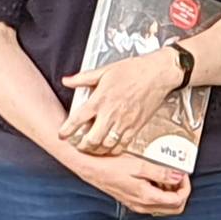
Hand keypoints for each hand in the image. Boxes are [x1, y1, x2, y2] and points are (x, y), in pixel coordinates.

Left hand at [61, 48, 184, 156]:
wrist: (158, 74)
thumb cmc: (133, 70)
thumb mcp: (105, 70)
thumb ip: (83, 78)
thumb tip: (67, 80)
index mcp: (100, 99)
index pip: (78, 119)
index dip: (67, 130)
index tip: (62, 135)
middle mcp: (111, 113)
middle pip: (92, 139)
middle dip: (82, 146)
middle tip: (79, 145)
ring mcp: (124, 122)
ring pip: (106, 145)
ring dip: (97, 150)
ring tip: (93, 148)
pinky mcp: (136, 126)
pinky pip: (122, 145)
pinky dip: (113, 149)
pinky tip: (109, 147)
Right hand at [68, 150, 190, 215]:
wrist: (91, 170)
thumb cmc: (112, 166)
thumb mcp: (139, 165)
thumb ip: (161, 172)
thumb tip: (179, 176)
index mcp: (147, 197)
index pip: (178, 200)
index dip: (185, 187)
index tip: (183, 174)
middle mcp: (144, 206)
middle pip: (174, 208)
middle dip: (181, 192)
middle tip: (178, 176)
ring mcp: (138, 205)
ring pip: (165, 207)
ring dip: (170, 193)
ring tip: (165, 175)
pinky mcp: (133, 202)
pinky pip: (154, 203)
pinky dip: (160, 193)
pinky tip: (154, 179)